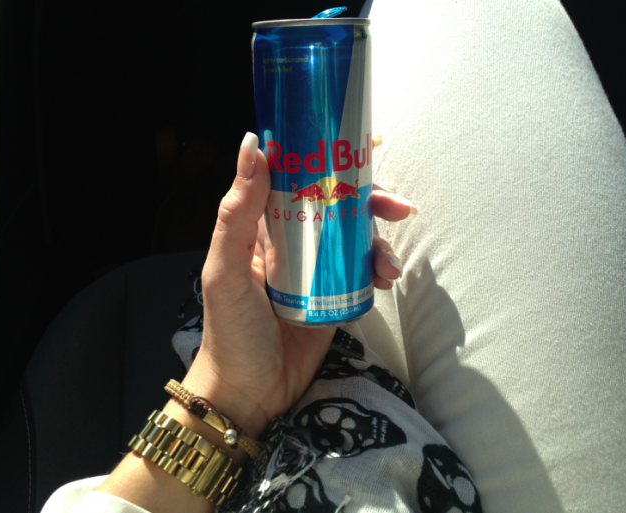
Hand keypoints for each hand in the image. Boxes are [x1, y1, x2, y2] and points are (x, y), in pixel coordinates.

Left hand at [182, 133, 416, 437]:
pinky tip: (387, 280)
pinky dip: (379, 269)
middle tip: (399, 206)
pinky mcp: (334, 294)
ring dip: (380, 241)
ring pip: (356, 236)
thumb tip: (253, 144)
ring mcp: (315, 267)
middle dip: (371, 199)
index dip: (328, 156)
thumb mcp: (225, 268)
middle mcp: (291, 240)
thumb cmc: (230, 330)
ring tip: (390, 264)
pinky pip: (362, 271)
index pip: (297, 176)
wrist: (249, 391)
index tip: (363, 142)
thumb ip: (237, 211)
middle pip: (337, 203)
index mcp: (262, 225)